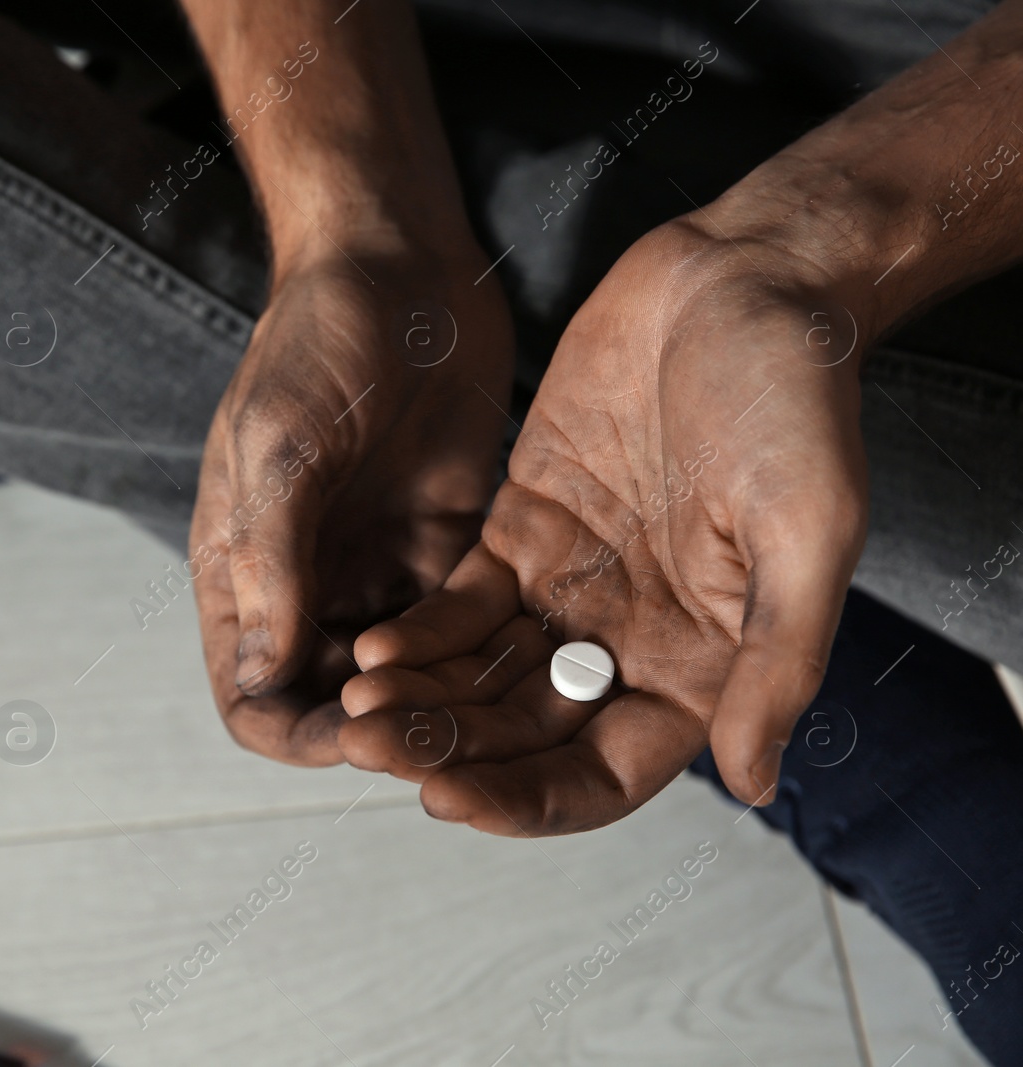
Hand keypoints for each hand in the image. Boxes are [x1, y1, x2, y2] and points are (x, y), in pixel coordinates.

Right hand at [192, 245, 513, 764]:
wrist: (396, 263)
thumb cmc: (315, 342)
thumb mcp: (280, 447)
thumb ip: (271, 561)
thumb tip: (261, 676)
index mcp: (244, 574)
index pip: (254, 699)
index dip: (296, 735)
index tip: (356, 735)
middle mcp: (313, 587)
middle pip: (336, 706)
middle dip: (383, 732)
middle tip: (448, 743)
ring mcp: (383, 571)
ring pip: (409, 678)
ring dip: (446, 703)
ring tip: (501, 716)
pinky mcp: (451, 547)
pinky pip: (467, 627)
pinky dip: (489, 653)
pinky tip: (535, 663)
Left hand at [343, 218, 868, 830]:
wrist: (746, 281)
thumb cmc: (798, 401)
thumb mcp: (809, 531)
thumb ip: (776, 660)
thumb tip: (752, 782)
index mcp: (702, 665)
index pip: (603, 772)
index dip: (527, 800)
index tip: (447, 799)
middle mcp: (629, 642)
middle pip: (526, 733)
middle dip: (449, 750)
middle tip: (371, 748)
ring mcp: (571, 587)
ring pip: (484, 675)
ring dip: (422, 699)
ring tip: (357, 708)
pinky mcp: (525, 528)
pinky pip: (461, 602)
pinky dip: (420, 631)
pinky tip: (373, 646)